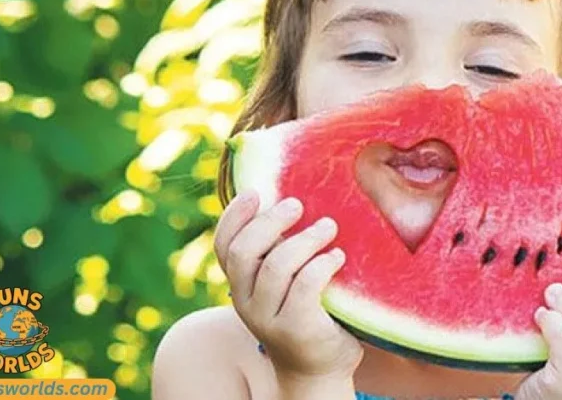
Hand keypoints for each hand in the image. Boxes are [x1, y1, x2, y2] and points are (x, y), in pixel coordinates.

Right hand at [213, 190, 362, 384]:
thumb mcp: (283, 282)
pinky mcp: (296, 330)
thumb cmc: (306, 312)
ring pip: (276, 267)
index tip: (256, 191)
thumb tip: (292, 199)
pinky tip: (338, 256)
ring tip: (329, 226)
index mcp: (239, 284)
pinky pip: (304, 286)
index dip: (234, 215)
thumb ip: (277, 251)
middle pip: (244, 252)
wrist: (318, 370)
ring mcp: (268, 319)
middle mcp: (245, 302)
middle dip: (270, 221)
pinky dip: (322, 264)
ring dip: (305, 239)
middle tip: (297, 205)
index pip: (223, 245)